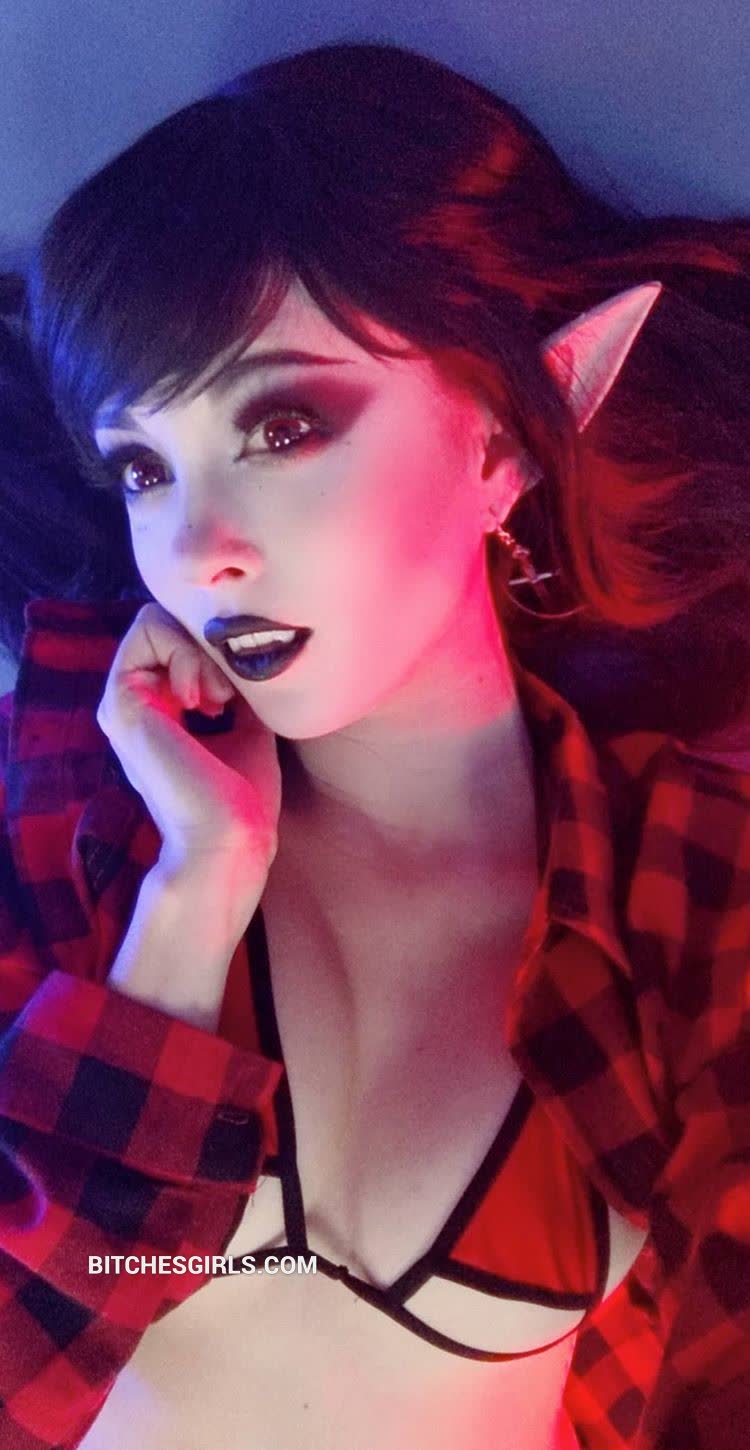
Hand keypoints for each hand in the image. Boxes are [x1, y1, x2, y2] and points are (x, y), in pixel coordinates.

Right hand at [95, 601, 281, 873]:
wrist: (231, 840)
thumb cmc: (243, 799)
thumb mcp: (247, 728)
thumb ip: (236, 689)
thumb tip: (244, 653)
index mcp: (157, 713)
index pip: (173, 640)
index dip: (209, 650)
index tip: (233, 696)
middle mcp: (133, 705)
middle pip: (162, 625)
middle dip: (204, 645)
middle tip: (226, 695)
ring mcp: (121, 703)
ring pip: (153, 621)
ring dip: (198, 650)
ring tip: (218, 699)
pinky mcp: (121, 702)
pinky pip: (148, 631)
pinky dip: (188, 653)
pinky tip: (206, 701)